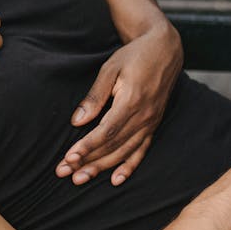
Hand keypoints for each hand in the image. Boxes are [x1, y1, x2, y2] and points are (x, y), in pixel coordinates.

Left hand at [56, 22, 182, 185]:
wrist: (165, 49)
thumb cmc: (134, 56)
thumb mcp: (110, 68)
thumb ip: (95, 96)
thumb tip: (77, 121)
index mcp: (131, 101)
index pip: (105, 132)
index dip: (86, 147)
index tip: (68, 158)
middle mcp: (144, 116)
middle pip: (112, 146)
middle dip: (87, 161)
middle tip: (65, 173)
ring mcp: (151, 122)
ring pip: (124, 152)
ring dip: (102, 167)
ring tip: (81, 178)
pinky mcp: (154, 124)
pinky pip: (142, 150)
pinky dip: (129, 166)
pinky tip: (116, 179)